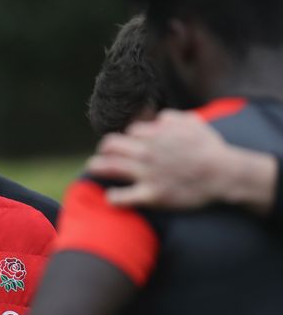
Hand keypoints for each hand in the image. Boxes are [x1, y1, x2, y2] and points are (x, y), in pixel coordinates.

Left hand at [86, 110, 231, 208]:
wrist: (223, 174)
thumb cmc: (210, 149)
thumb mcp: (193, 123)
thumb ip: (171, 117)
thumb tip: (156, 118)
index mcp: (155, 135)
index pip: (128, 132)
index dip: (126, 138)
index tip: (125, 144)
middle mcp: (146, 152)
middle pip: (111, 146)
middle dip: (104, 149)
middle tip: (101, 154)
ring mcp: (147, 173)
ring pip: (109, 167)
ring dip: (96, 167)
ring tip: (92, 169)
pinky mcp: (152, 194)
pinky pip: (124, 197)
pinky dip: (113, 197)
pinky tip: (110, 197)